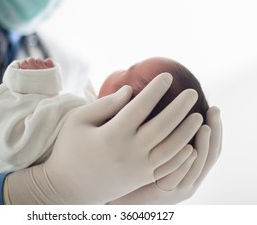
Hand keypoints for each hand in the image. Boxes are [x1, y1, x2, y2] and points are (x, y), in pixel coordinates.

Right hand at [4, 73, 202, 203]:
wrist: (66, 188)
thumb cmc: (69, 149)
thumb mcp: (78, 121)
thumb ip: (104, 105)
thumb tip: (130, 91)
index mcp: (112, 134)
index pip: (140, 106)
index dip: (155, 89)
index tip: (168, 76)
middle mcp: (130, 151)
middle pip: (163, 126)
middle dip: (180, 107)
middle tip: (192, 93)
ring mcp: (138, 168)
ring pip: (171, 148)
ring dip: (187, 131)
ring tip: (198, 116)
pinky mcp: (141, 180)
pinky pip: (167, 168)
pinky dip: (182, 157)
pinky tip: (190, 146)